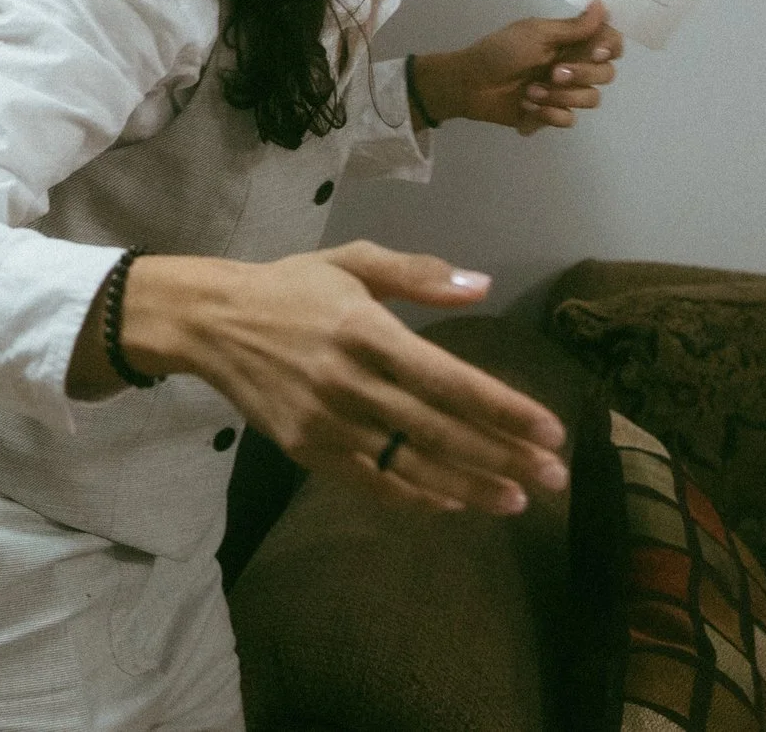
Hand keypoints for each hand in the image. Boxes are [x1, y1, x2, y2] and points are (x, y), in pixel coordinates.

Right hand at [120, 241, 567, 515]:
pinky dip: (413, 497)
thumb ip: (418, 274)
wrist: (211, 322)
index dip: (504, 410)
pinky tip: (451, 503)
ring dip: (469, 488)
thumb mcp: (352, 261)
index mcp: (366, 330)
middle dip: (503, 457)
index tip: (551, 432)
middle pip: (441, 431)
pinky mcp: (306, 449)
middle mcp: (350, 381)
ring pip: (411, 465)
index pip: (449, 380)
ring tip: (516, 500)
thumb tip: (482, 287)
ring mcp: (327, 421)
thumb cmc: (291, 287)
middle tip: (555, 478)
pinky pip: (370, 482)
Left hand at [417, 0, 621, 134]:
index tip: (596, 52)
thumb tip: (602, 2)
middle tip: (553, 73)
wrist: (470, 83)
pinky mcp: (551, 114)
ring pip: (591, 99)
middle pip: (606, 74)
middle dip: (581, 75)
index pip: (611, 43)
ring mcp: (564, 92)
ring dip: (560, 97)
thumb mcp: (536, 34)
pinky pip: (569, 120)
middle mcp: (573, 65)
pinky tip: (528, 107)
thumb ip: (573, 27)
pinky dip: (549, 114)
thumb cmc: (500, 51)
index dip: (610, 49)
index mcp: (570, 42)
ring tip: (530, 92)